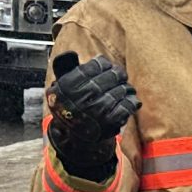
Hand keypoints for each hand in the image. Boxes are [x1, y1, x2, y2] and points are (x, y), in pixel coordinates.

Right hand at [45, 51, 137, 177]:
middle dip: (118, 74)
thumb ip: (64, 69)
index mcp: (70, 85)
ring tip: (124, 88)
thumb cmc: (69, 107)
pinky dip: (131, 101)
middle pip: (111, 76)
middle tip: (120, 75)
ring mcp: (98, 109)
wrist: (74, 137)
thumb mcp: (60, 88)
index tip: (106, 66)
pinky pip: (127, 106)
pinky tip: (130, 99)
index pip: (95, 65)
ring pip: (121, 90)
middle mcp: (84, 97)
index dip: (104, 64)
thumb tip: (71, 54)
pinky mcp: (110, 121)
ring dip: (125, 88)